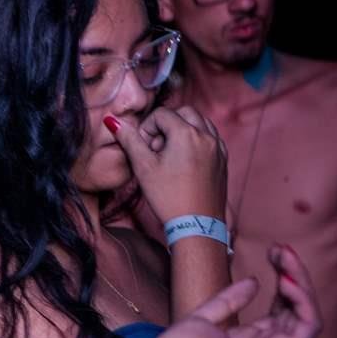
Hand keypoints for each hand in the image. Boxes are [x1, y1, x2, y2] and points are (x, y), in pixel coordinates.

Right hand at [109, 105, 227, 223]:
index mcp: (186, 133)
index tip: (144, 150)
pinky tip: (185, 162)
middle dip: (167, 125)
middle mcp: (206, 135)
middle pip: (183, 112)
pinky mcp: (223, 160)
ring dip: (183, 130)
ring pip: (200, 122)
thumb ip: (129, 140)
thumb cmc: (168, 197)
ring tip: (170, 155)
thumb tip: (113, 121)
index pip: (161, 114)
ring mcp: (218, 147)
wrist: (197, 224)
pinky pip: (210, 138)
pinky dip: (196, 141)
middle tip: (156, 149)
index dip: (147, 129)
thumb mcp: (143, 167)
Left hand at [142, 244, 320, 337]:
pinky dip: (303, 302)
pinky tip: (286, 281)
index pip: (279, 307)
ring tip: (286, 260)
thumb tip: (254, 282)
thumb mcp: (201, 318)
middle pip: (295, 307)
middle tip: (282, 250)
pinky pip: (308, 327)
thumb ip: (228, 301)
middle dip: (293, 275)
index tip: (274, 252)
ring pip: (306, 314)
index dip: (281, 278)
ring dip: (301, 283)